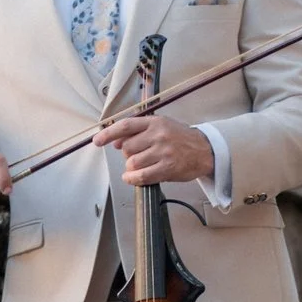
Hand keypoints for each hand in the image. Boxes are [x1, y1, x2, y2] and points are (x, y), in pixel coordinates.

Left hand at [100, 112, 215, 186]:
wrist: (205, 150)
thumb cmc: (181, 138)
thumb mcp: (161, 126)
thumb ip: (139, 132)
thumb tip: (116, 141)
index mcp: (155, 122)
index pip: (126, 126)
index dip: (108, 134)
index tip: (97, 141)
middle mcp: (158, 135)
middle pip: (127, 148)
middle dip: (127, 155)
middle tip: (136, 155)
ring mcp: (163, 152)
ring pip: (133, 163)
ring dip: (131, 168)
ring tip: (139, 166)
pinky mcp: (167, 168)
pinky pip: (142, 176)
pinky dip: (133, 179)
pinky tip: (132, 178)